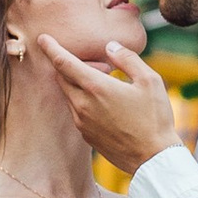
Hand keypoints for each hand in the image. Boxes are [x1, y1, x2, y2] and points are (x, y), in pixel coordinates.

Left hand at [37, 34, 179, 177]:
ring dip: (78, 84)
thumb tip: (110, 47)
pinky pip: (77, 111)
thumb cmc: (154, 118)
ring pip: (69, 95)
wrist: (153, 158)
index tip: (43, 38)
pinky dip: (83, 100)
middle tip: (94, 63)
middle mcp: (83, 105)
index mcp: (96, 87)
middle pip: (62, 78)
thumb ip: (127, 59)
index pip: (63, 62)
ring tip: (106, 83)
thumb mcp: (150, 80)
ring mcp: (82, 122)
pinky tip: (106, 104)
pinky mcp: (86, 135)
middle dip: (69, 65)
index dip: (51, 48)